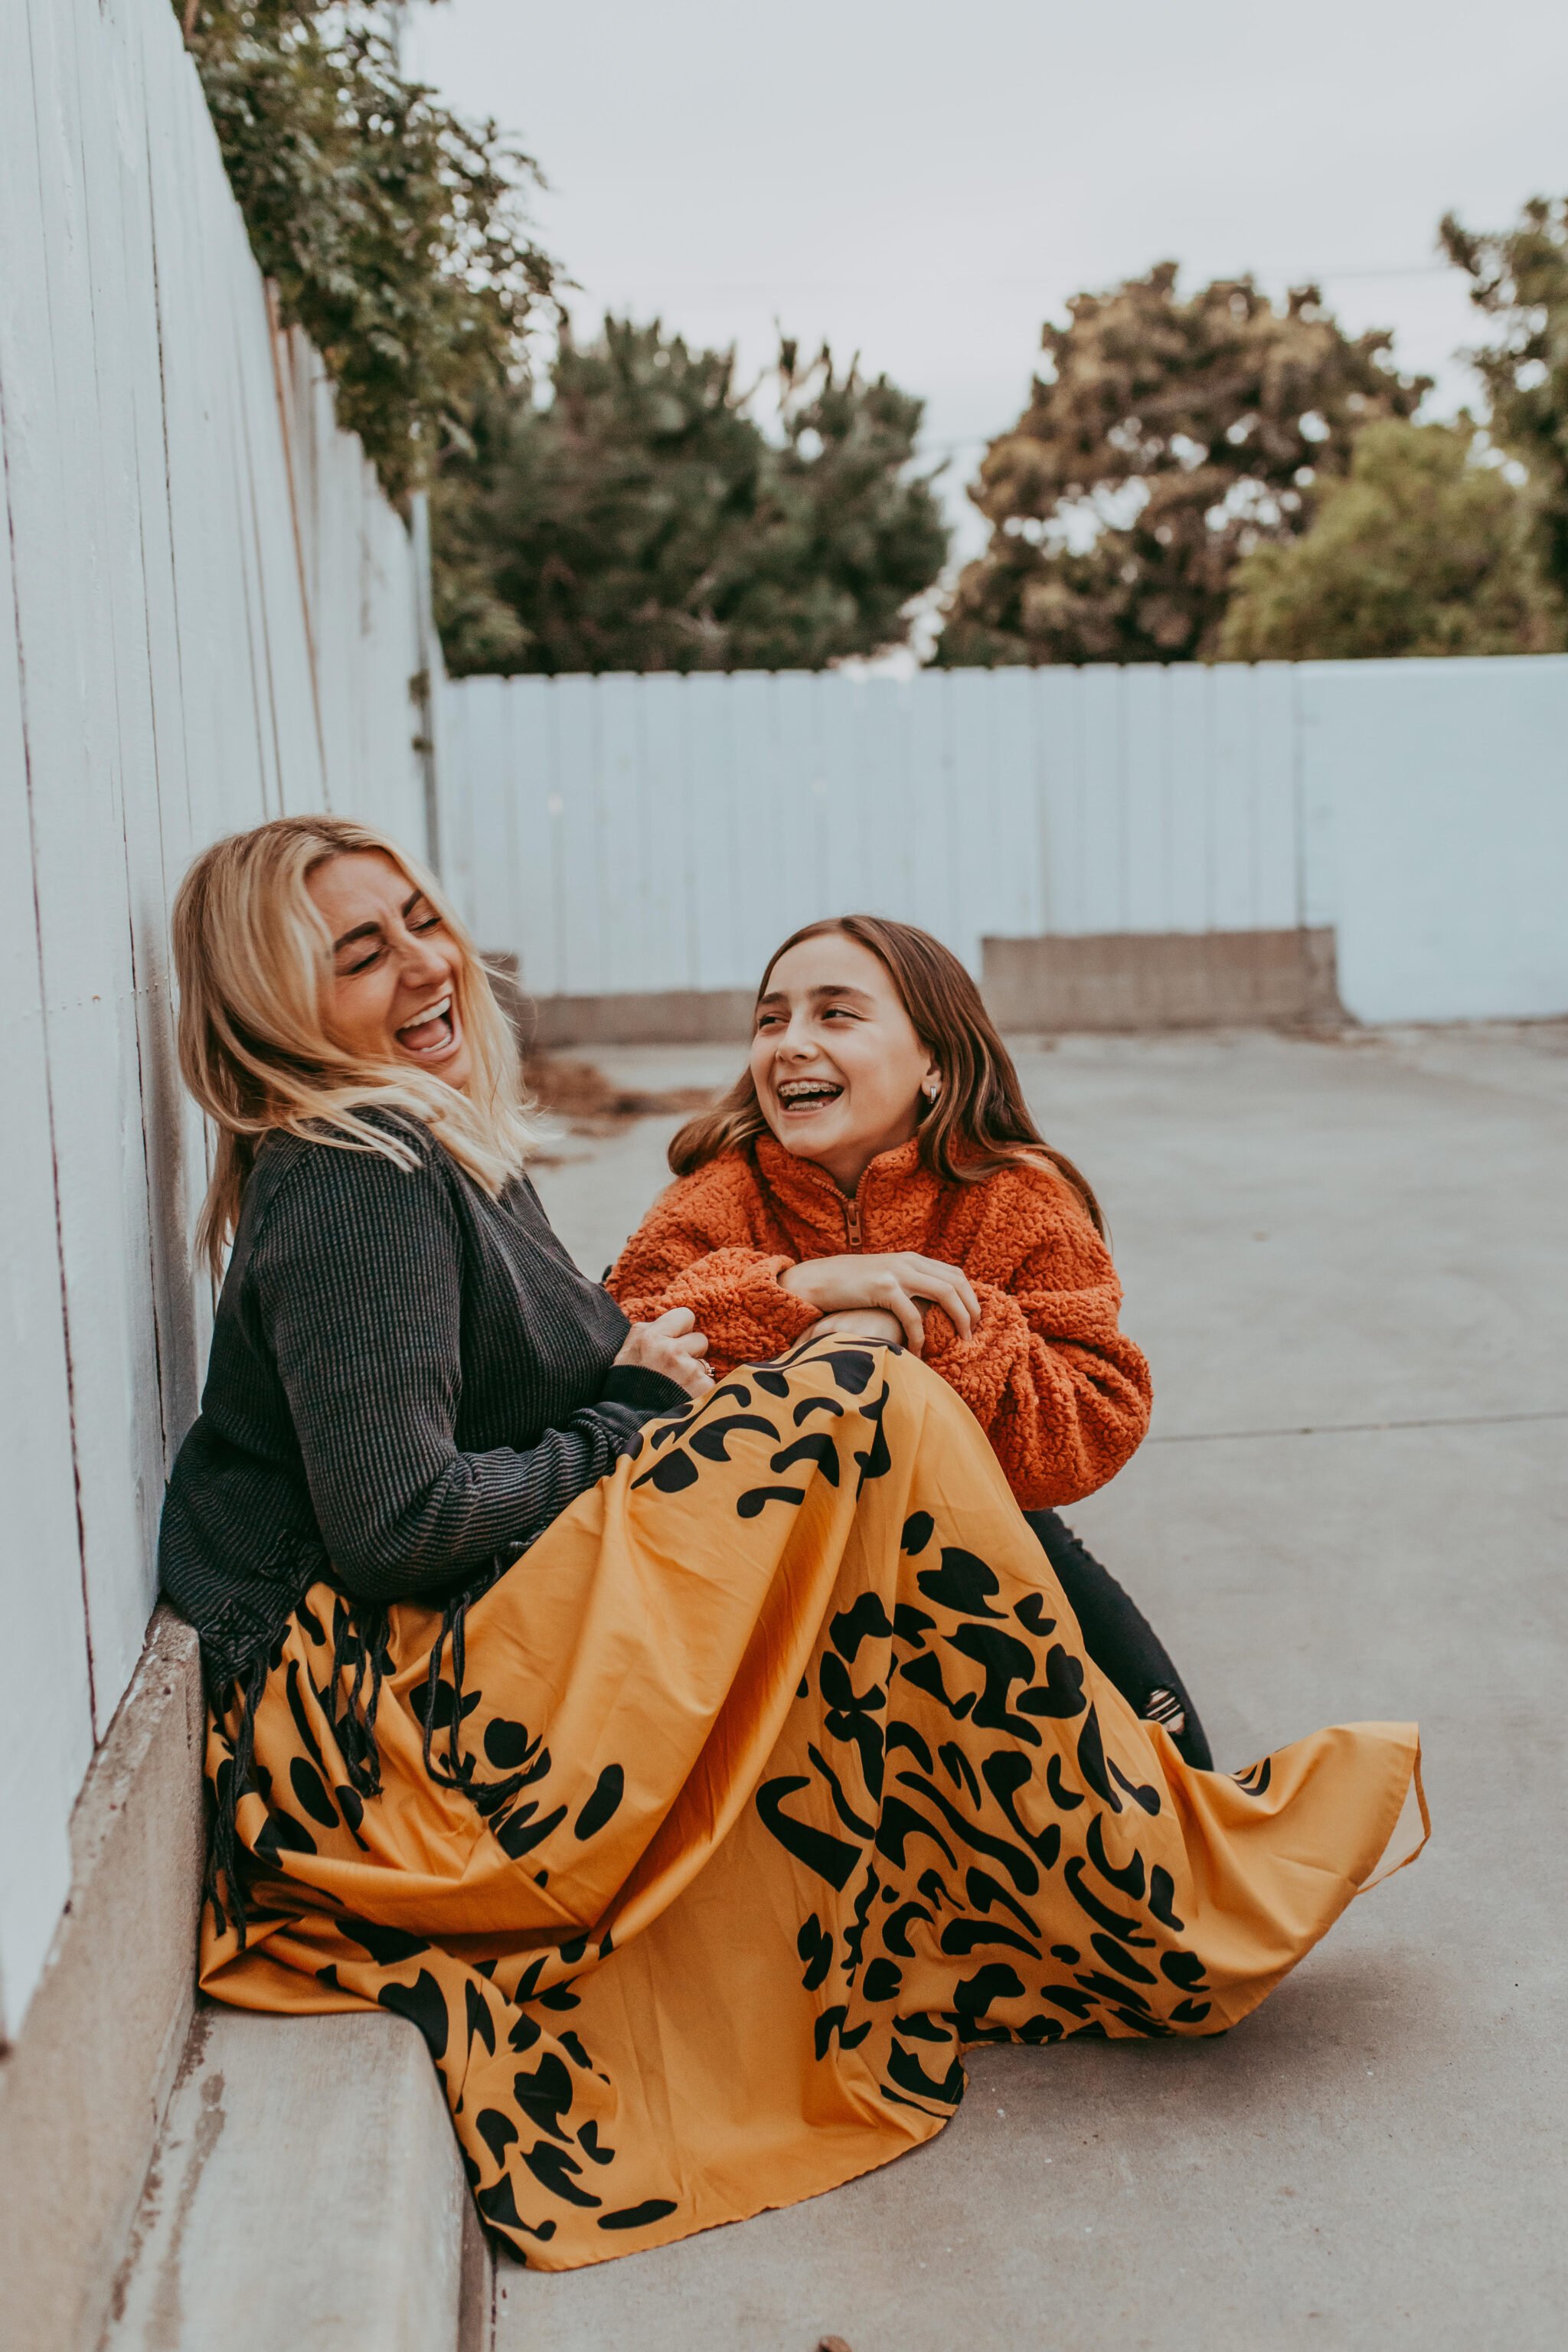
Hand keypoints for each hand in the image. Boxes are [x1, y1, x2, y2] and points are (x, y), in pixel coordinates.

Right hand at [614, 1307, 711, 1398]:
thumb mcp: (628, 1350)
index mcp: (651, 1337)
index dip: (682, 1329)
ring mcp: (689, 1371)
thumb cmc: (625, 1387)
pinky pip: (709, 1383)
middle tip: (674, 1368)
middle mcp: (671, 1351)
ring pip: (705, 1363)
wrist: (627, 1426)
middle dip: (691, 1352)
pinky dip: (699, 1391)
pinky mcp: (702, 1390)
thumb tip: (672, 1321)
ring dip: (695, 1373)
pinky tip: (683, 1399)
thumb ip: (650, 1330)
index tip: (675, 1340)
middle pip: (700, 1339)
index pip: (686, 1315)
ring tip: (675, 1387)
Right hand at [778, 1253, 980, 1351]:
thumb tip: (927, 1306)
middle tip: (973, 1335)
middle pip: (957, 1282)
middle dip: (971, 1310)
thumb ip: (905, 1285)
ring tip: (961, 1342)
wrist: (816, 1280)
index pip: (955, 1273)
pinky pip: (913, 1314)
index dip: (970, 1297)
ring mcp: (896, 1272)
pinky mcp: (882, 1287)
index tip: (974, 1321)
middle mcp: (909, 1262)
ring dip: (958, 1319)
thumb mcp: (883, 1279)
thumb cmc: (849, 1287)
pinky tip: (919, 1350)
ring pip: (945, 1293)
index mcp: (912, 1259)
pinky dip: (920, 1334)